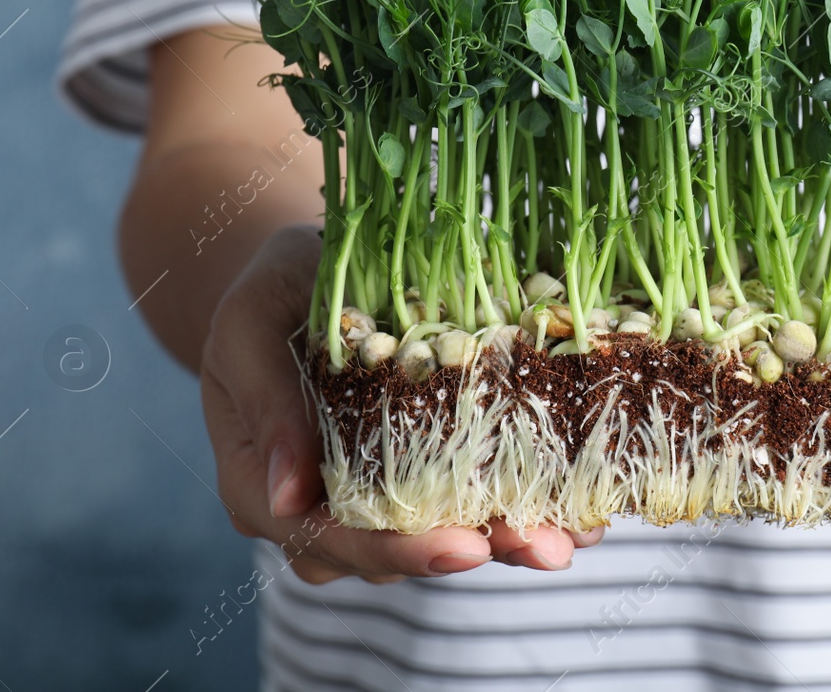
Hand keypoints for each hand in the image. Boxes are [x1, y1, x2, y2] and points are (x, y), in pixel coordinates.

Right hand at [200, 224, 600, 583]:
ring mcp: (377, 499)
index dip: (398, 550)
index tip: (461, 547)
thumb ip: (266, 403)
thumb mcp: (250, 326)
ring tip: (574, 531)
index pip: (330, 539)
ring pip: (444, 537)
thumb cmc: (271, 294)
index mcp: (266, 488)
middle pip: (398, 553)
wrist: (298, 276)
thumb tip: (287, 498)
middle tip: (543, 547)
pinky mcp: (425, 473)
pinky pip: (472, 503)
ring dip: (511, 537)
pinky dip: (525, 505)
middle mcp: (323, 511)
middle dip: (477, 549)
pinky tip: (579, 506)